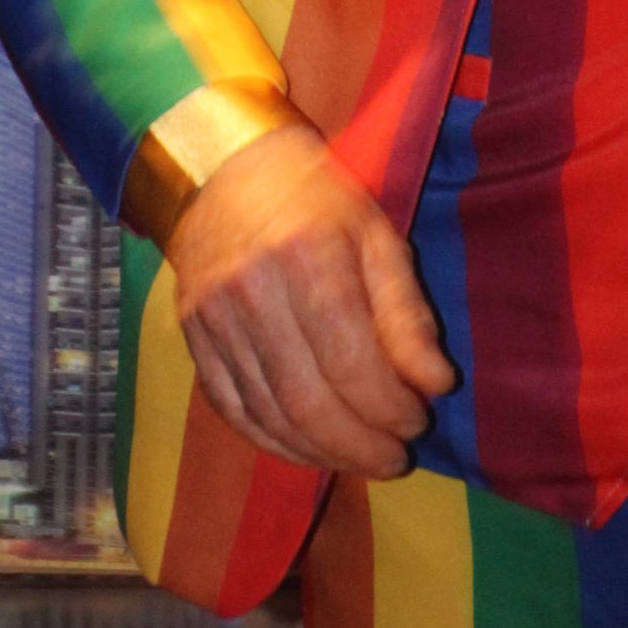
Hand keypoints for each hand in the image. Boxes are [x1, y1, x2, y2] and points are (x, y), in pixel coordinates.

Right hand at [169, 122, 454, 475]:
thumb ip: (406, 311)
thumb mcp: (376, 234)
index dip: (390, 409)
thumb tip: (435, 384)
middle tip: (393, 458)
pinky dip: (273, 442)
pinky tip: (308, 447)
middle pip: (308, 402)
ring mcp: (214, 317)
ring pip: (269, 416)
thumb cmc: (315, 199)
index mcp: (309, 257)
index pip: (353, 364)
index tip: (417, 421)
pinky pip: (231, 410)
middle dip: (359, 447)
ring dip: (321, 453)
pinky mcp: (192, 336)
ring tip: (359, 457)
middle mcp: (253, 291)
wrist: (225, 169)